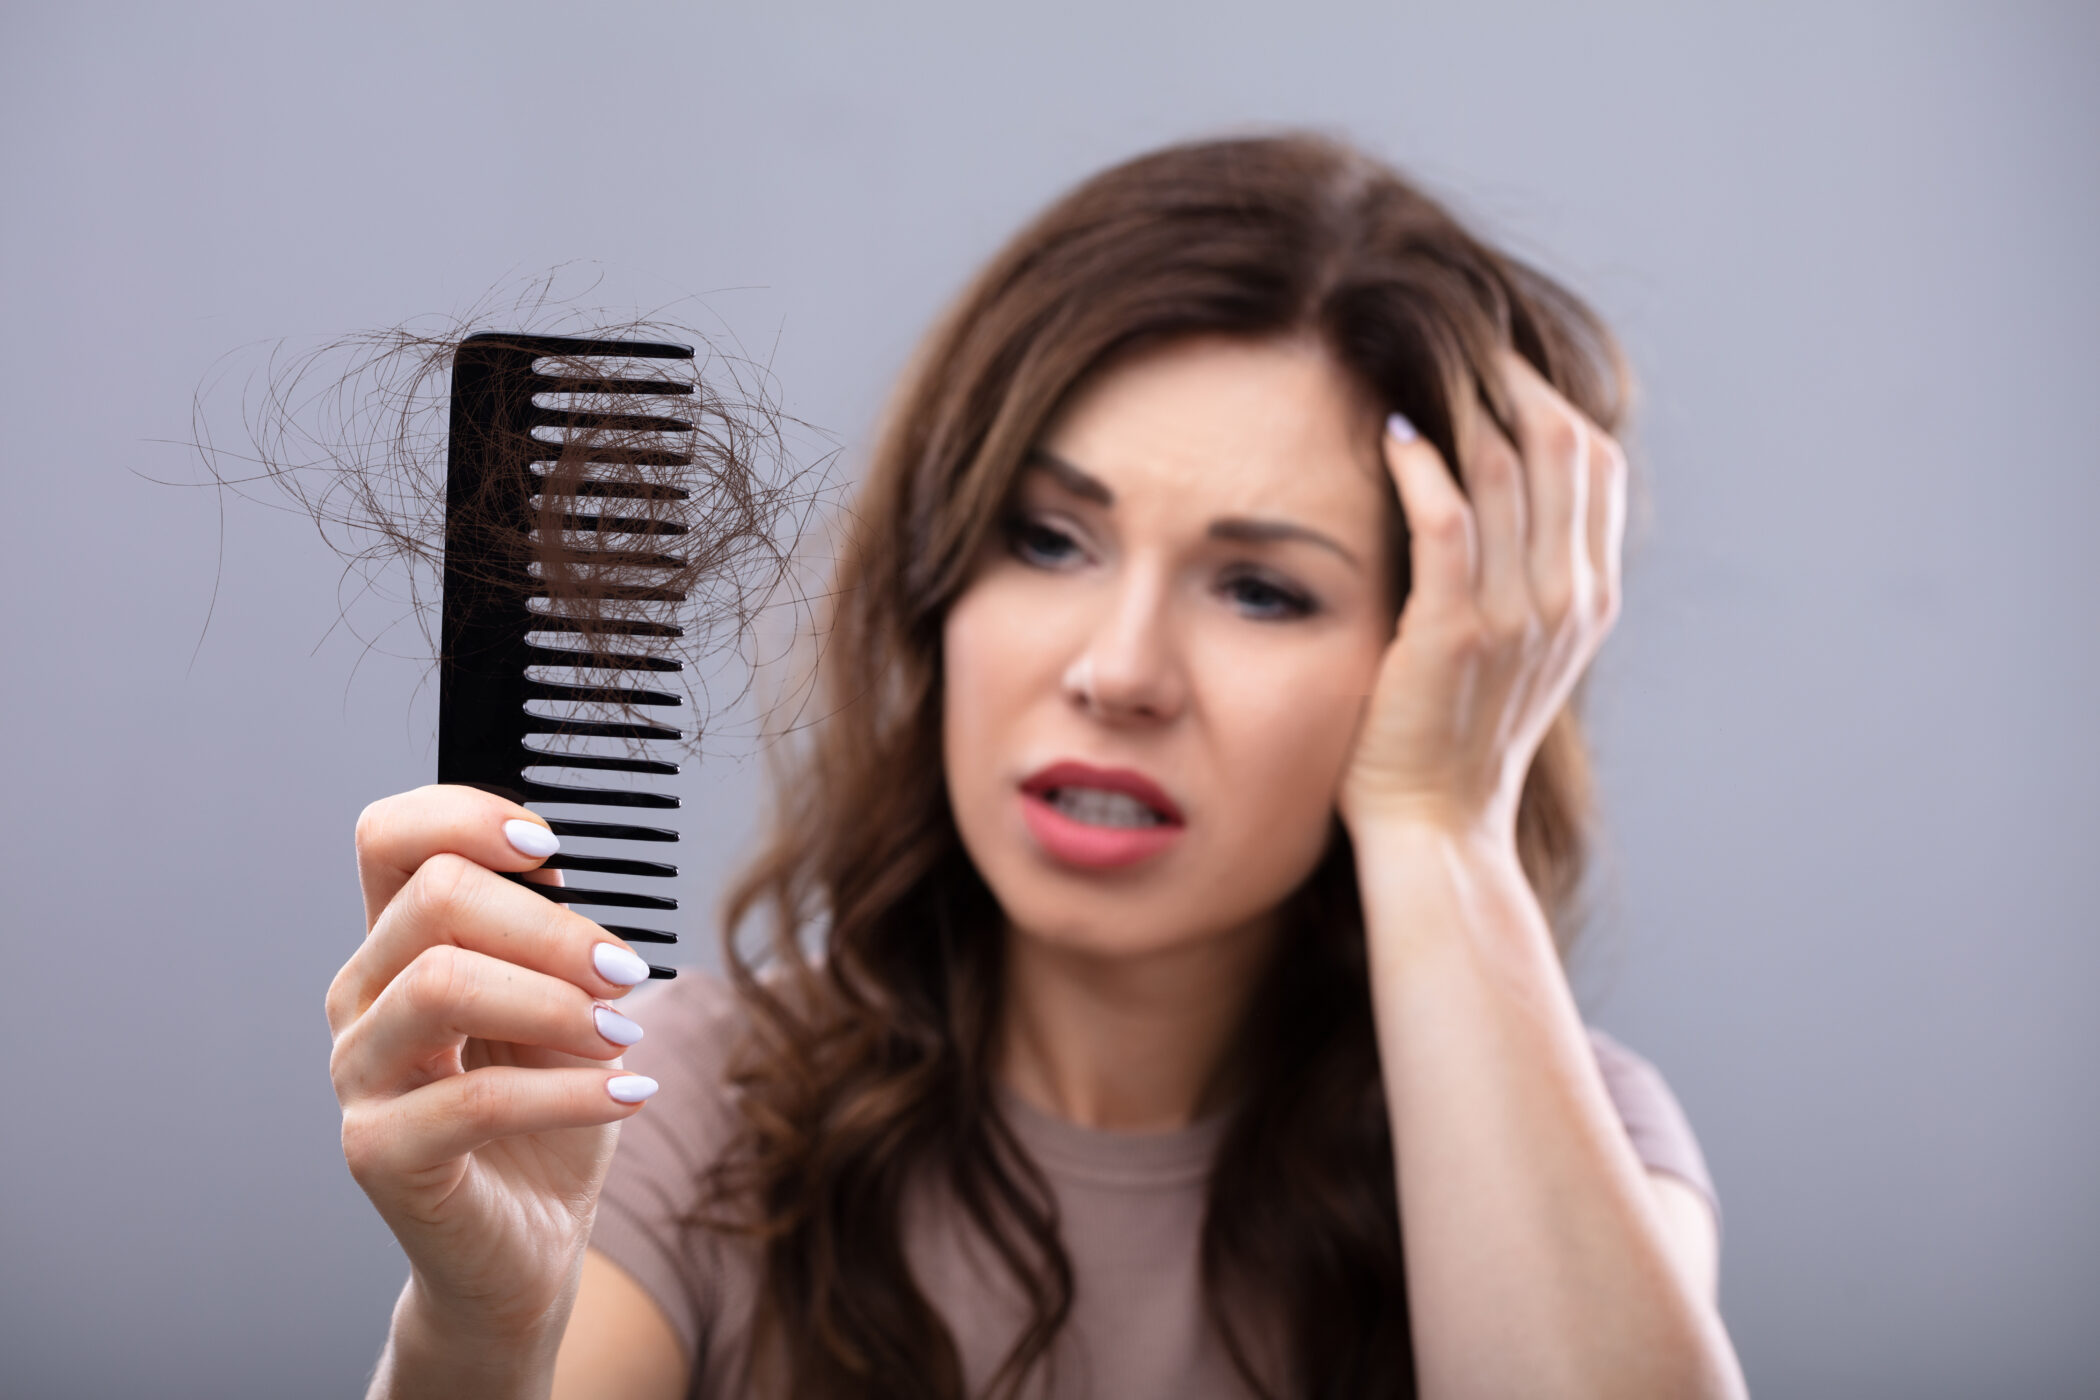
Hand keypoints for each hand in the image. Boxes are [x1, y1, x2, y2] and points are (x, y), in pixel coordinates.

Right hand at [325, 784, 659, 1351]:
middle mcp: (362, 998)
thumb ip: (548, 938)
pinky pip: (475, 1099)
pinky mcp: (378, 1152)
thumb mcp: (563, 1005)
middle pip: (433, 898)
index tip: (550, 848)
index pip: (390, 838)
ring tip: (624, 1036)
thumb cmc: (546, 1116)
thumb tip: (553, 866)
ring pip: (442, 984)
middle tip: (623, 971)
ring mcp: (359, 1075)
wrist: (528, 1244)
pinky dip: (570, 1090)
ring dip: (556, 1000)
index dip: (465, 815)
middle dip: (550, 925)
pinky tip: (627, 1091)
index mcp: (399, 945)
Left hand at [1339, 350, 1627, 842]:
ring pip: (1509, 468)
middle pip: (1563, 445)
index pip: (1596, 461)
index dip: (1549, 397)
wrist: (1439, 826)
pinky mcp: (1454, 631)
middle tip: (1456, 343)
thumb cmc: (1457, 737)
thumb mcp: (1519, 650)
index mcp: (1590, 596)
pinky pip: (1449, 521)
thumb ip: (1525, 577)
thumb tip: (1500, 497)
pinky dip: (1422, 466)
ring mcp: (1517, 615)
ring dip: (1462, 406)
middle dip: (1510, 380)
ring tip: (1418, 368)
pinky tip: (1394, 435)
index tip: (1496, 363)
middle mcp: (1568, 598)